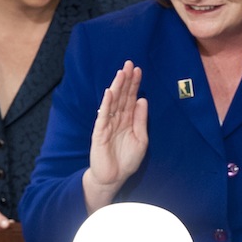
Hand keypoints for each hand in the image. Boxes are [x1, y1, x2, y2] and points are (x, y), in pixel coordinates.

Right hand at [82, 61, 147, 211]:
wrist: (114, 178)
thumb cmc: (127, 160)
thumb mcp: (141, 139)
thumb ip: (140, 120)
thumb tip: (142, 100)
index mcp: (128, 120)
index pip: (131, 98)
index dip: (134, 84)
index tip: (138, 70)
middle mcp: (117, 119)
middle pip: (122, 96)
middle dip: (126, 80)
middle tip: (130, 63)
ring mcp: (107, 124)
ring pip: (113, 102)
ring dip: (117, 87)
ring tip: (121, 73)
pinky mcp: (100, 132)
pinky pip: (103, 115)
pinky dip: (106, 104)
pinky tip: (109, 92)